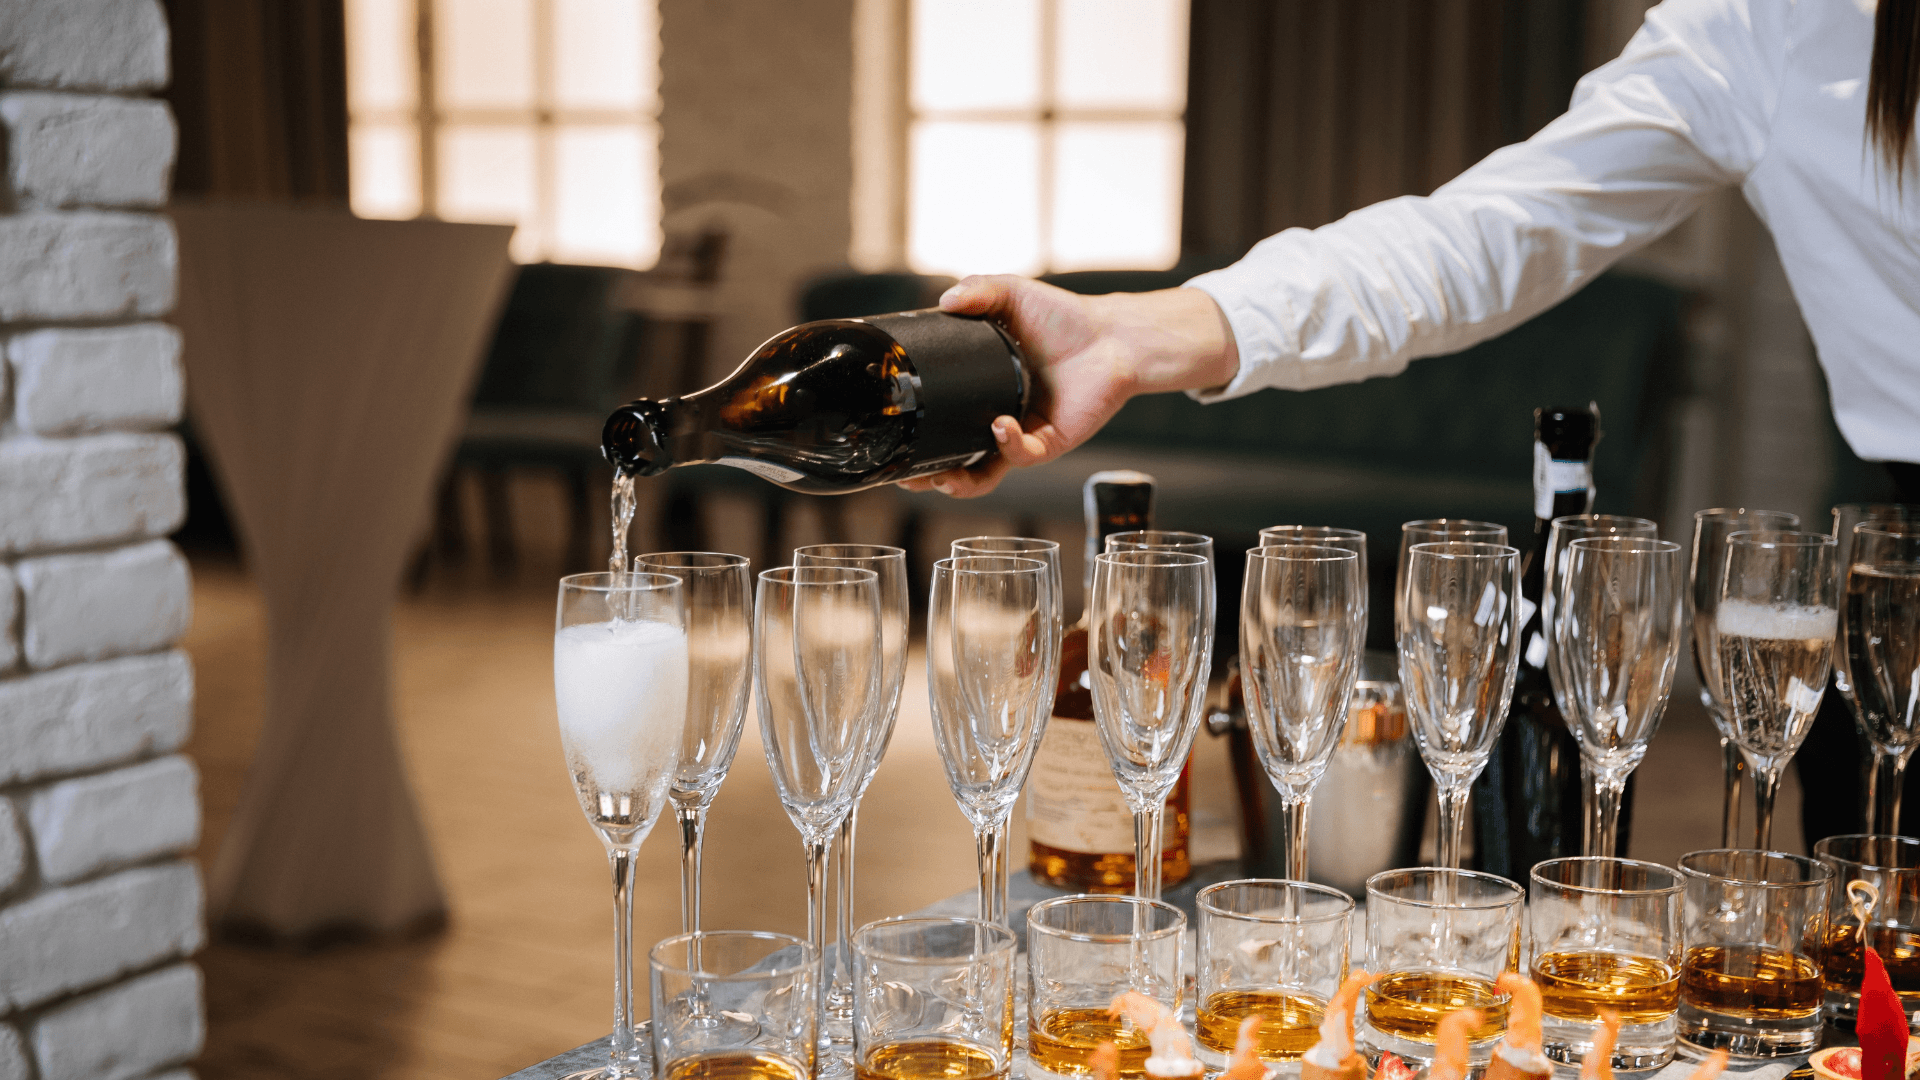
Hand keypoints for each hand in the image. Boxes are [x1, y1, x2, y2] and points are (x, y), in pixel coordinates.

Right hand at [898, 275, 1238, 497]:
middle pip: (955, 460)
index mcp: (980, 391)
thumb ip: (978, 290)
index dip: (918, 436)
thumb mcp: (1012, 294)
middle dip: (929, 476)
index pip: (941, 420)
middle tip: (909, 477)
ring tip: (943, 477)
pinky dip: (1008, 444)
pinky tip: (1001, 425)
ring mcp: (1023, 434)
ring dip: (962, 482)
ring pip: (986, 473)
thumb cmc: (1063, 318)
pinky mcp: (1050, 441)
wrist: (1112, 335)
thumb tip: (944, 301)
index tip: (894, 437)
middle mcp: (997, 418)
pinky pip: (1022, 455)